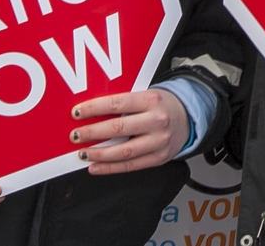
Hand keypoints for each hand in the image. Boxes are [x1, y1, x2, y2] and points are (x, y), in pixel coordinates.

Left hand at [70, 88, 188, 174]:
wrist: (189, 118)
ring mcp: (159, 142)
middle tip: (75, 135)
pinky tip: (95, 166)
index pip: (118, 103)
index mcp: (152, 100)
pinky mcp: (158, 158)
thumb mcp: (146, 95)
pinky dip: (109, 168)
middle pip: (118, 128)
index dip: (94, 109)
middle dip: (92, 132)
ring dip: (99, 153)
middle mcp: (157, 121)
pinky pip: (130, 166)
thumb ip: (123, 103)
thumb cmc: (162, 106)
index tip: (77, 112)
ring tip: (83, 152)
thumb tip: (91, 112)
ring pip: (123, 151)